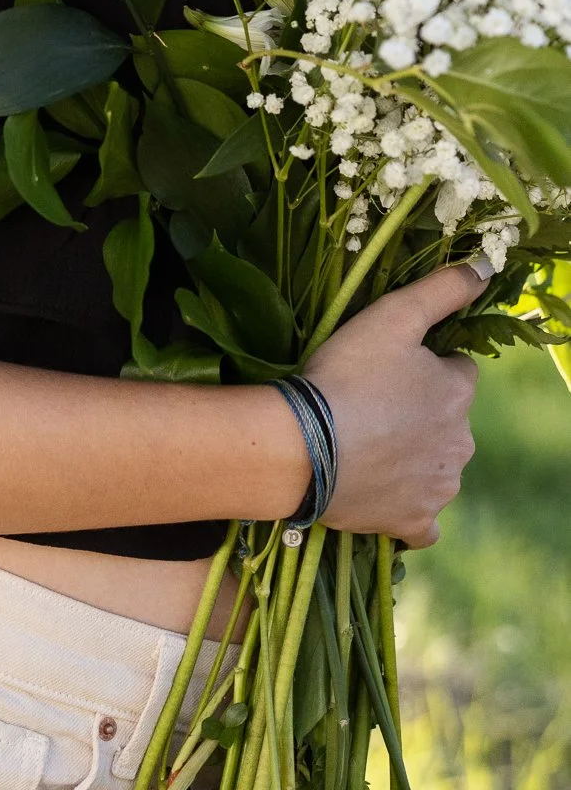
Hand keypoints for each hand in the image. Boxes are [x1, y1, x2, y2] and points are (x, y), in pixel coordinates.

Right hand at [301, 262, 487, 545]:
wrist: (303, 447)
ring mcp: (439, 488)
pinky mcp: (413, 522)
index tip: (388, 367)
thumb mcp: (392, 316)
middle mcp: (461, 444)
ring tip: (362, 442)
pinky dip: (406, 505)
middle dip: (420, 412)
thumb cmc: (346, 374)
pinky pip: (421, 518)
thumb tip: (486, 267)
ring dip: (412, 456)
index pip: (457, 372)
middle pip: (448, 421)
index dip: (425, 366)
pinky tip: (379, 488)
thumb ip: (443, 290)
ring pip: (435, 466)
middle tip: (369, 402)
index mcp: (458, 394)